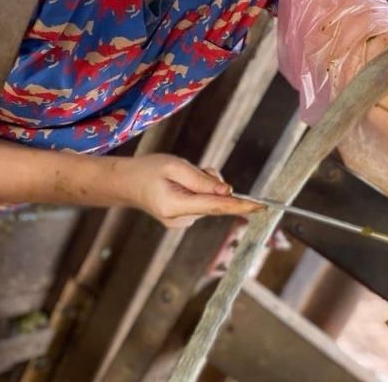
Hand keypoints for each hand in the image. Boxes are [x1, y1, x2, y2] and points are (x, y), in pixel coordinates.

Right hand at [121, 154, 261, 227]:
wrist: (126, 182)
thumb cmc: (148, 170)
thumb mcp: (174, 166)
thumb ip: (201, 179)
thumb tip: (227, 190)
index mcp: (176, 206)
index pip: (216, 207)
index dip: (241, 205)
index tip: (261, 206)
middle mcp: (181, 220)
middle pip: (216, 200)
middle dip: (214, 182)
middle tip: (196, 168)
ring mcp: (181, 222)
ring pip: (210, 199)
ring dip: (205, 184)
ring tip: (182, 176)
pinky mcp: (183, 219)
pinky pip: (203, 202)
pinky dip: (200, 190)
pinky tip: (182, 184)